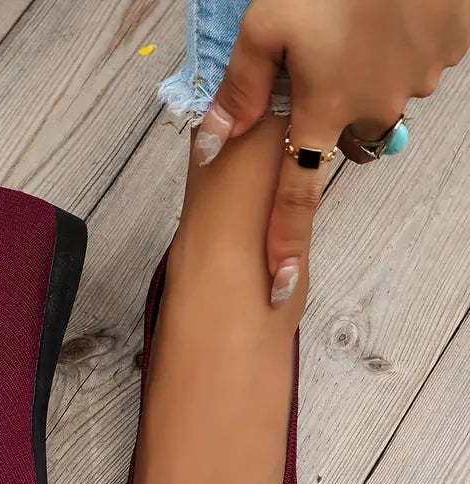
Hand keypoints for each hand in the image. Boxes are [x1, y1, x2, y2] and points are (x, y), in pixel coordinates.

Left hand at [198, 0, 469, 306]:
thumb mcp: (263, 26)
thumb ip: (240, 92)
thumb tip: (210, 145)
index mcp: (323, 111)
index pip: (298, 195)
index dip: (287, 241)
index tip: (281, 283)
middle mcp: (374, 109)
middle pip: (342, 141)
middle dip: (327, 122)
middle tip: (318, 75)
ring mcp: (417, 82)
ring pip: (380, 105)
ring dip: (363, 86)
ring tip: (353, 37)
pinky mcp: (448, 52)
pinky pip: (414, 72)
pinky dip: (396, 58)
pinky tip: (385, 21)